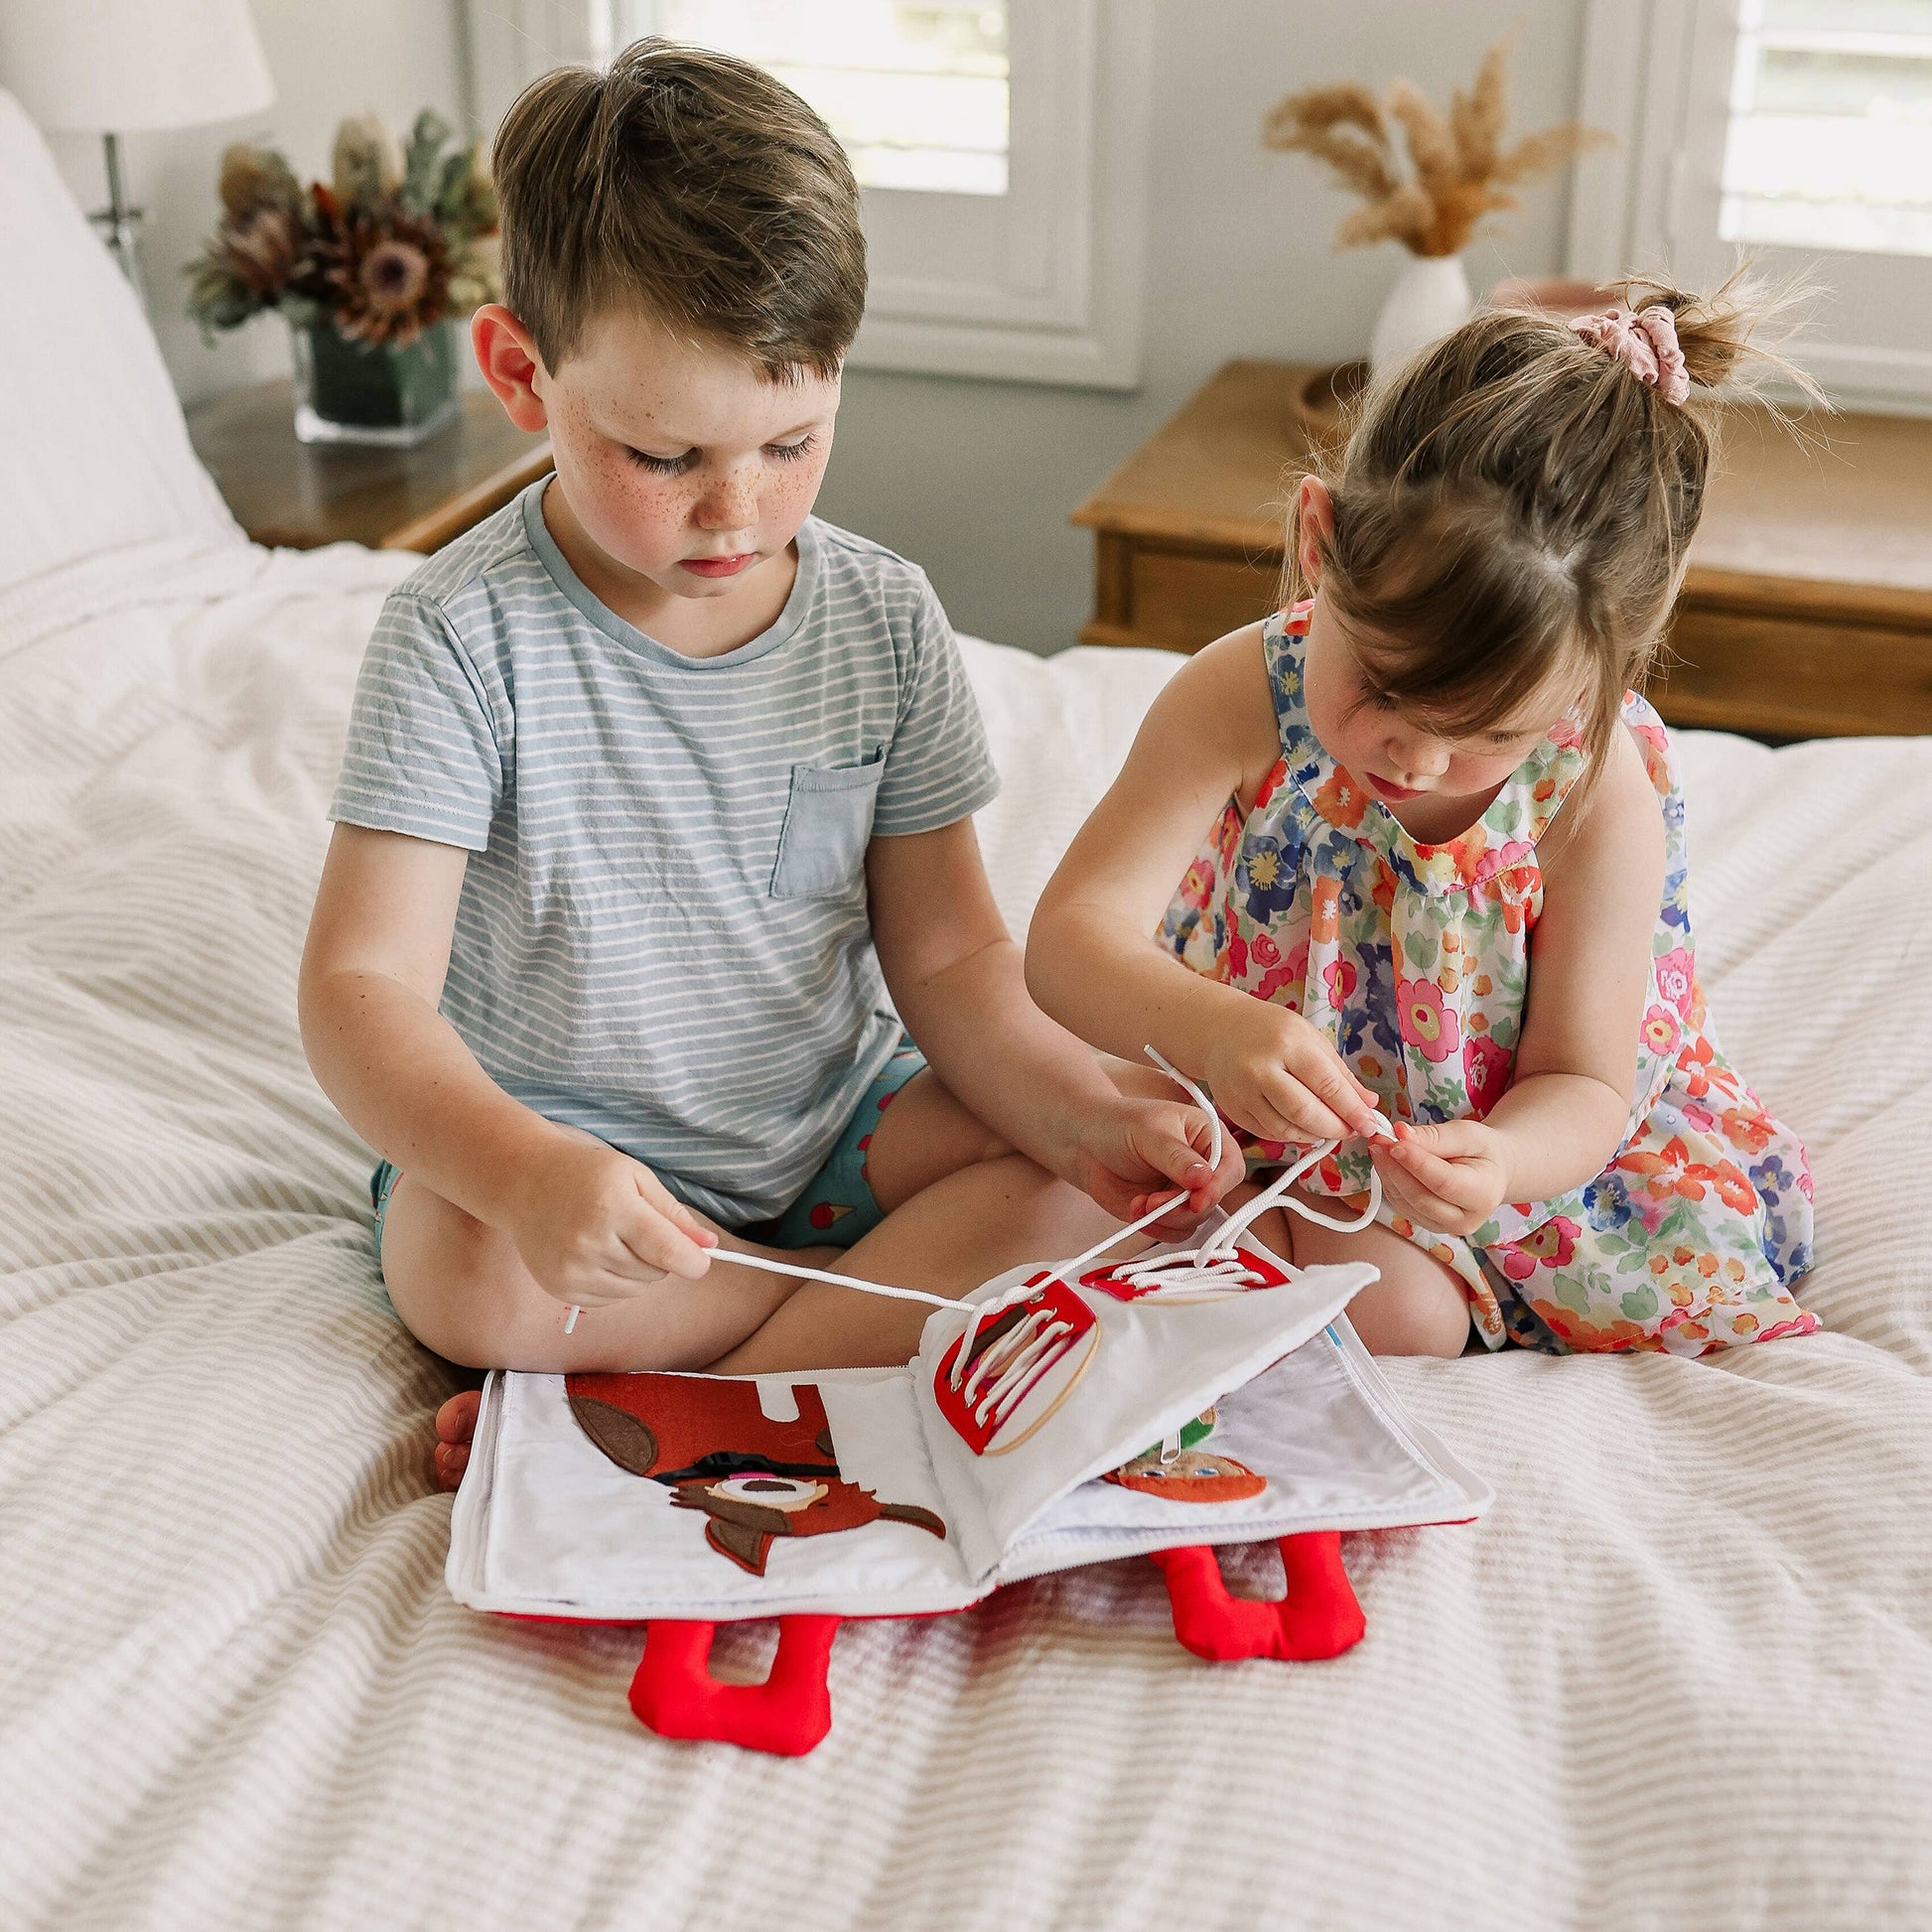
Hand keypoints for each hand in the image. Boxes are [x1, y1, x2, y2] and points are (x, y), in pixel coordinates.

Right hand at [504, 1128, 718, 1308]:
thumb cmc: (586, 1174)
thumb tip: (709, 1245)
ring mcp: (572, 1270)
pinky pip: (610, 1300)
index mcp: (613, 1208)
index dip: (694, 1262)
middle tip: (640, 1229)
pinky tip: (597, 1254)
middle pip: (655, 1272)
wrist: (524, 1183)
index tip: (701, 1260)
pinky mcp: (561, 1289)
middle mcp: (590, 1243)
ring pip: (636, 1290)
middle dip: (661, 1257)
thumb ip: (673, 1213)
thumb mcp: (635, 1177)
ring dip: (638, 1271)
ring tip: (616, 1239)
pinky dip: (616, 1282)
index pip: (668, 1251)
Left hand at [1064, 1091, 1247, 1236]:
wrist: (1086, 1144)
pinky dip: (1155, 1228)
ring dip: (1166, 1220)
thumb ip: (1177, 1157)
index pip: (1230, 1167)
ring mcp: (1186, 1192)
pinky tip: (1135, 1210)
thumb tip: (1205, 1179)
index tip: (1196, 1201)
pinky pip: (1175, 1232)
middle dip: (1182, 1207)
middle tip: (1152, 1202)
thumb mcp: (1149, 1133)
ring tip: (1139, 1204)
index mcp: (1209, 1137)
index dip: (1218, 1187)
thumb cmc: (1120, 1125)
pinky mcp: (1168, 1212)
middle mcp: (1203, 1167)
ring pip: (1195, 1221)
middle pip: (1213, 1200)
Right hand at [1199, 999, 1381, 1144]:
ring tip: (1329, 1129)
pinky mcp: (1232, 1109)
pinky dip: (1292, 1135)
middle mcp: (1260, 1067)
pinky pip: (1268, 1133)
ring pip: (1286, 1129)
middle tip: (1352, 1132)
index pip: (1327, 1084)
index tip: (1371, 1124)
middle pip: (1305, 1113)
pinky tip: (1302, 1126)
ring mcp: (1242, 1091)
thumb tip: (1369, 1105)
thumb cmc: (1273, 1031)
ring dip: (1315, 1136)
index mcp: (1287, 1043)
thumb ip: (1340, 1074)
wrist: (1222, 1030)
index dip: (1353, 1110)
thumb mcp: (1311, 1039)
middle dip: (1336, 1128)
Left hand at [1371, 1118, 1512, 1237]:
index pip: (1444, 1182)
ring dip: (1387, 1173)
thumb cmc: (1483, 1151)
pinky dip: (1389, 1181)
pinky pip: (1401, 1204)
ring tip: (1379, 1145)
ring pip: (1406, 1202)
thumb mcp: (1469, 1134)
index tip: (1395, 1142)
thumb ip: (1436, 1136)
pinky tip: (1385, 1160)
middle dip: (1395, 1167)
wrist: (1490, 1172)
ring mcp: (1443, 1227)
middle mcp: (1464, 1220)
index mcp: (1484, 1195)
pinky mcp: (1426, 1224)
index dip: (1416, 1163)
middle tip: (1378, 1141)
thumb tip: (1401, 1134)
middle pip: (1421, 1197)